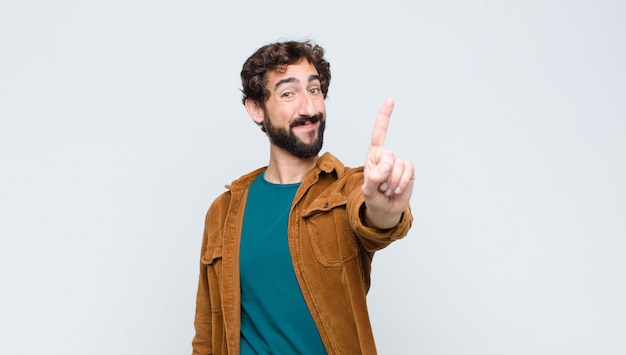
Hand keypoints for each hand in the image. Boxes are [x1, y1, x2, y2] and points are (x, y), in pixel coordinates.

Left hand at [362, 99, 414, 228]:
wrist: (386, 209)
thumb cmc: (373, 197)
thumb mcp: (368, 190)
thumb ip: (374, 177)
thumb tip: (387, 166)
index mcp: (373, 155)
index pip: (379, 133)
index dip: (385, 116)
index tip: (390, 100)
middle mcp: (387, 155)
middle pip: (388, 155)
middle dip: (383, 173)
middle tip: (380, 184)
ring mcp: (399, 162)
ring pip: (399, 166)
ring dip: (392, 182)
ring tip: (387, 188)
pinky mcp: (409, 170)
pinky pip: (409, 172)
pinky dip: (402, 183)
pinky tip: (396, 189)